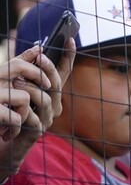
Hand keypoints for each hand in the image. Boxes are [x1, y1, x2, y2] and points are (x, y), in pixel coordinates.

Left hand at [0, 40, 74, 179]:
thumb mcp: (17, 89)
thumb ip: (26, 72)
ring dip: (30, 88)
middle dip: (49, 68)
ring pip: (45, 98)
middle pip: (56, 83)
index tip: (70, 39)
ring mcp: (48, 118)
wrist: (4, 145)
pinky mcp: (38, 131)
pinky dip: (22, 110)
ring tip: (16, 83)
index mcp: (50, 93)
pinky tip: (12, 106)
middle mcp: (54, 105)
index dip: (68, 56)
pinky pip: (34, 117)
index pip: (63, 72)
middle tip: (39, 56)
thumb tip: (36, 49)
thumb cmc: (9, 113)